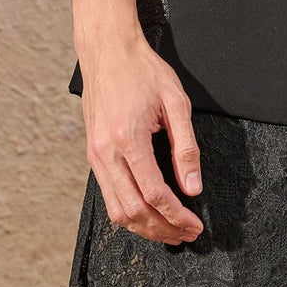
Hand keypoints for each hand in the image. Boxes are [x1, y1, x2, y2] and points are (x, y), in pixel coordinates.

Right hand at [80, 34, 205, 245]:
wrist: (108, 51)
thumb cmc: (143, 71)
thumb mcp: (176, 102)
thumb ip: (186, 147)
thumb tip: (193, 187)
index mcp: (128, 138)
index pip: (154, 193)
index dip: (177, 215)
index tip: (194, 224)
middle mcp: (106, 152)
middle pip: (133, 210)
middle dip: (163, 229)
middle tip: (186, 235)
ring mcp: (95, 156)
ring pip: (117, 210)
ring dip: (144, 228)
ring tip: (170, 232)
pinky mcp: (92, 155)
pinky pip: (108, 196)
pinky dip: (129, 213)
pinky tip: (148, 214)